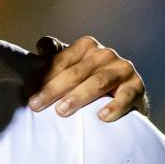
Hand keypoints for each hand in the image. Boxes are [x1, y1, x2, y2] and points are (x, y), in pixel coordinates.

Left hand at [26, 35, 147, 120]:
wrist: (125, 100)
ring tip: (62, 111)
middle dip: (54, 89)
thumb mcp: (72, 69)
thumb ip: (55, 58)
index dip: (43, 75)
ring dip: (79, 97)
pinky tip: (102, 117)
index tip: (27, 92)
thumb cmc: (89, 84)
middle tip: (36, 105)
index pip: (61, 59)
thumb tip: (42, 48)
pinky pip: (126, 96)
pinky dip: (115, 106)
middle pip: (76, 72)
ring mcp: (122, 69)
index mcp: (86, 46)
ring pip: (98, 82)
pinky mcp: (137, 86)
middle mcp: (105, 54)